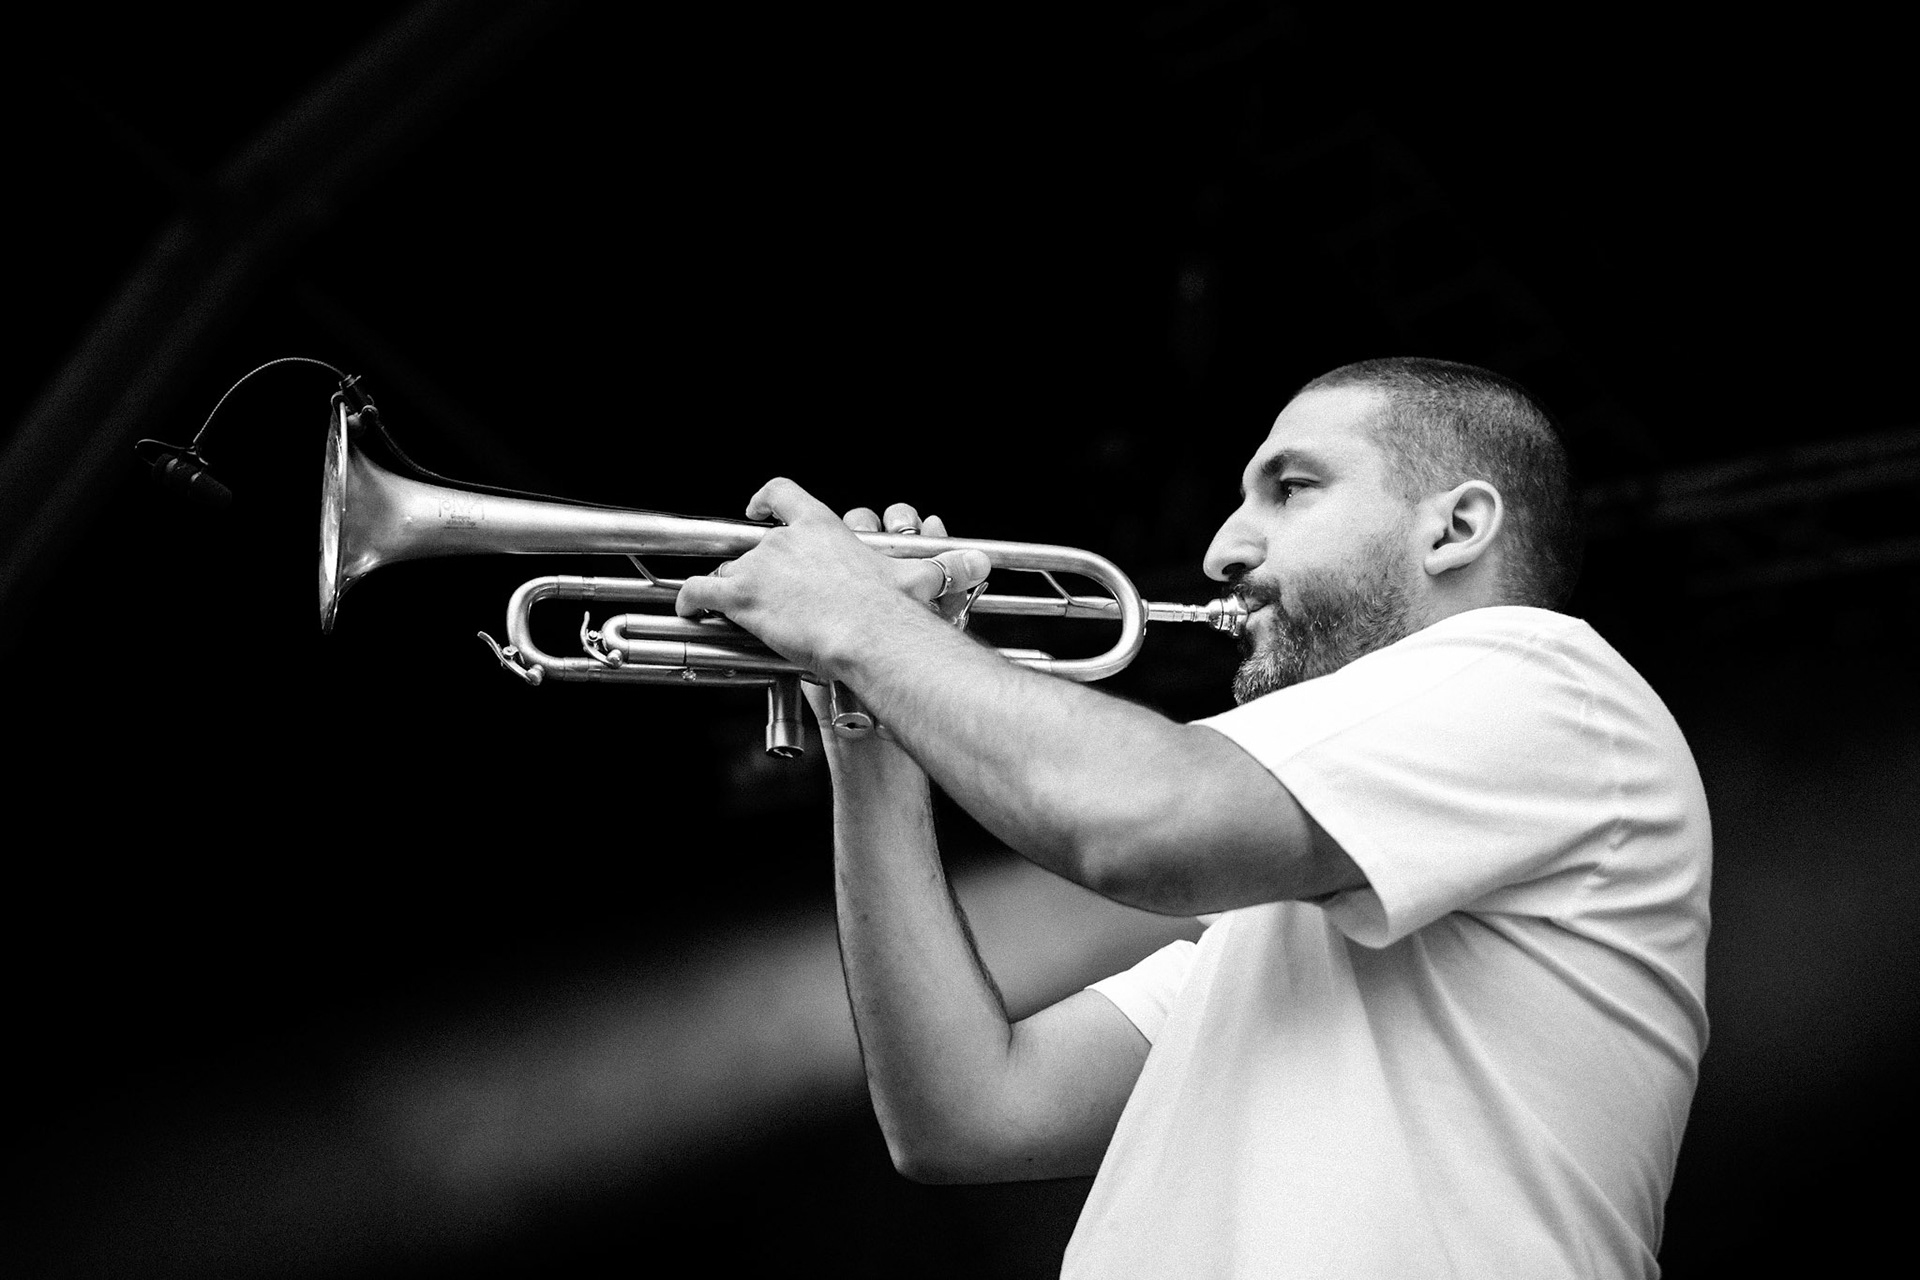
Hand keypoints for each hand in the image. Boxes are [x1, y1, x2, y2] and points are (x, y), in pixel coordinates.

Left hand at [673, 478, 989, 679]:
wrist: (868, 636)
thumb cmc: (890, 611)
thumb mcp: (918, 582)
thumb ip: (945, 569)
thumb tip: (978, 563)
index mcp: (822, 529)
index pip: (784, 496)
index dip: (767, 501)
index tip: (759, 510)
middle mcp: (785, 541)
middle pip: (753, 546)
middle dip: (752, 568)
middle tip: (760, 588)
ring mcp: (759, 568)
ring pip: (727, 570)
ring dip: (725, 588)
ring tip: (730, 610)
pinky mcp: (741, 598)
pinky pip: (701, 594)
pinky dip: (692, 602)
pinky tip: (690, 611)